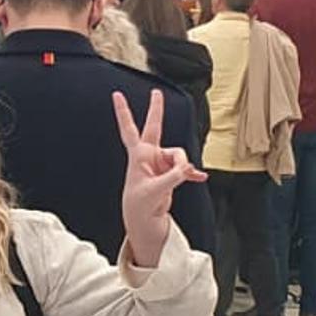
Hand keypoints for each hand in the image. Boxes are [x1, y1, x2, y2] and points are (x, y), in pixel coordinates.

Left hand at [114, 86, 205, 271]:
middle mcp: (149, 156)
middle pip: (155, 128)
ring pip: (179, 155)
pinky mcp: (171, 174)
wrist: (145, 222)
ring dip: (183, 166)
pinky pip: (186, 169)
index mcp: (138, 156)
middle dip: (156, 110)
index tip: (116, 95)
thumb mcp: (155, 191)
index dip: (123, 112)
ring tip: (182, 178)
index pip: (129, 129)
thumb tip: (188, 168)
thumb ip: (173, 176)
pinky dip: (192, 173)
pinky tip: (199, 178)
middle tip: (157, 92)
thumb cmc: (140, 206)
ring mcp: (161, 164)